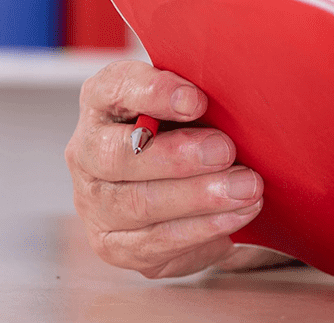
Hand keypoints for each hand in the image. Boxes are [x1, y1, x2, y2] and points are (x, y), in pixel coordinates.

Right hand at [65, 60, 265, 278]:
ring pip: (139, 204)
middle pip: (117, 156)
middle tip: (225, 151)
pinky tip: (237, 213)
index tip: (197, 100)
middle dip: (177, 155)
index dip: (154, 93)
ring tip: (246, 187)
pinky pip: (157, 241)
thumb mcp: (189, 102)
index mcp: (102, 101)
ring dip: (199, 196)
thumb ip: (197, 95)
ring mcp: (95, 202)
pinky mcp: (115, 244)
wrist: (180, 185)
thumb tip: (234, 92)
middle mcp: (87, 151)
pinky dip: (203, 227)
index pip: (116, 88)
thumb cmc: (185, 130)